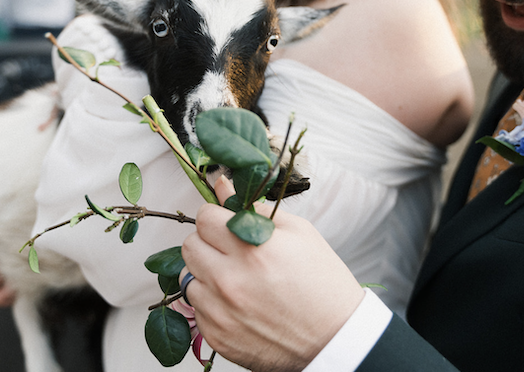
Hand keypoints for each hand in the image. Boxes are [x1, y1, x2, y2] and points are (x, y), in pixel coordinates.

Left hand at [181, 176, 364, 371]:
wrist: (335, 338)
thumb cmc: (323, 283)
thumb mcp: (300, 233)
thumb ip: (256, 208)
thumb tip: (222, 185)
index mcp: (252, 248)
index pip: (204, 217)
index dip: (216, 216)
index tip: (226, 223)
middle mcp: (230, 280)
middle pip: (190, 245)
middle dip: (207, 241)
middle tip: (230, 249)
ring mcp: (220, 311)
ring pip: (188, 277)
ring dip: (206, 273)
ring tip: (236, 278)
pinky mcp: (217, 336)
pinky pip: (197, 308)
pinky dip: (212, 302)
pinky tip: (239, 303)